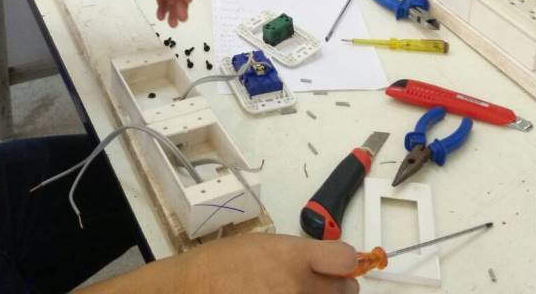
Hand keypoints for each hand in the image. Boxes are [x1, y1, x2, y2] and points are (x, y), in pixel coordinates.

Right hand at [185, 234, 359, 293]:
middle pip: (344, 291)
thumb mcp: (264, 246)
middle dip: (335, 289)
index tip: (336, 266)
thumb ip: (299, 255)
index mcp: (294, 258)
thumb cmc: (222, 265)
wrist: (190, 291)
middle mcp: (299, 287)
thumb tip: (327, 266)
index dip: (344, 263)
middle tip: (315, 288)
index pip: (346, 259)